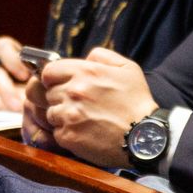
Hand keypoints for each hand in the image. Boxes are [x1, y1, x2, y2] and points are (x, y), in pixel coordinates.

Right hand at [0, 36, 30, 111]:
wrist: (11, 106)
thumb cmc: (25, 94)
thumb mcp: (32, 88)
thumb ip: (34, 84)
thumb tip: (39, 82)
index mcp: (7, 53)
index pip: (4, 46)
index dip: (13, 59)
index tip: (24, 76)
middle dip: (5, 87)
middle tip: (15, 104)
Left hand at [27, 47, 157, 167]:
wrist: (144, 137)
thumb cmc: (137, 102)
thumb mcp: (127, 68)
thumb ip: (102, 56)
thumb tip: (85, 57)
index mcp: (84, 72)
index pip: (48, 71)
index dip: (52, 78)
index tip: (60, 84)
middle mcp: (73, 91)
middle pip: (47, 93)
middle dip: (58, 98)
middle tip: (77, 105)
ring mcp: (69, 115)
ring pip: (50, 113)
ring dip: (62, 117)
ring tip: (83, 120)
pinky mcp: (68, 136)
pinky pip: (56, 132)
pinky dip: (67, 133)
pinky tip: (84, 132)